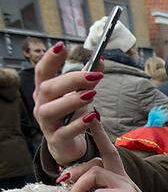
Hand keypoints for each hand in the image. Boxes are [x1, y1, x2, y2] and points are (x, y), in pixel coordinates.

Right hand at [33, 41, 104, 165]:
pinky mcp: (56, 139)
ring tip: (92, 94)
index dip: (50, 59)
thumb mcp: (80, 96)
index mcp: (45, 91)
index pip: (42, 71)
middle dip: (71, 80)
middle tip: (94, 75)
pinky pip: (64, 132)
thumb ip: (89, 80)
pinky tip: (92, 117)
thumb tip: (101, 60)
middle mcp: (41, 105)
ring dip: (72, 100)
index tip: (62, 46)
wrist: (67, 145)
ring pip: (51, 110)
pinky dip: (78, 124)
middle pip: (48, 88)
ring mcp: (46, 123)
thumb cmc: (71, 116)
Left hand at [60, 118, 167, 191]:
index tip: (92, 116)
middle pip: (95, 162)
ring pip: (95, 174)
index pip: (108, 150)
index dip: (99, 133)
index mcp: (119, 175)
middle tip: (61, 183)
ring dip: (78, 187)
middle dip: (75, 170)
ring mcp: (126, 185)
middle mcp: (123, 176)